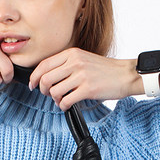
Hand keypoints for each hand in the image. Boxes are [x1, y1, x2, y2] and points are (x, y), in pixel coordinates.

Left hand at [28, 48, 143, 110]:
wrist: (126, 74)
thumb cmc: (106, 70)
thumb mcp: (84, 59)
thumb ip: (68, 64)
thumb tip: (50, 77)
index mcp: (72, 54)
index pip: (44, 65)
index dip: (34, 77)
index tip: (33, 85)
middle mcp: (75, 62)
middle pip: (46, 78)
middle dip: (43, 90)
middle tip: (48, 95)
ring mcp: (81, 75)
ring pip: (54, 90)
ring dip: (54, 99)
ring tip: (60, 100)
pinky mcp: (87, 89)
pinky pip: (65, 100)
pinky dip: (62, 106)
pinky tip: (67, 105)